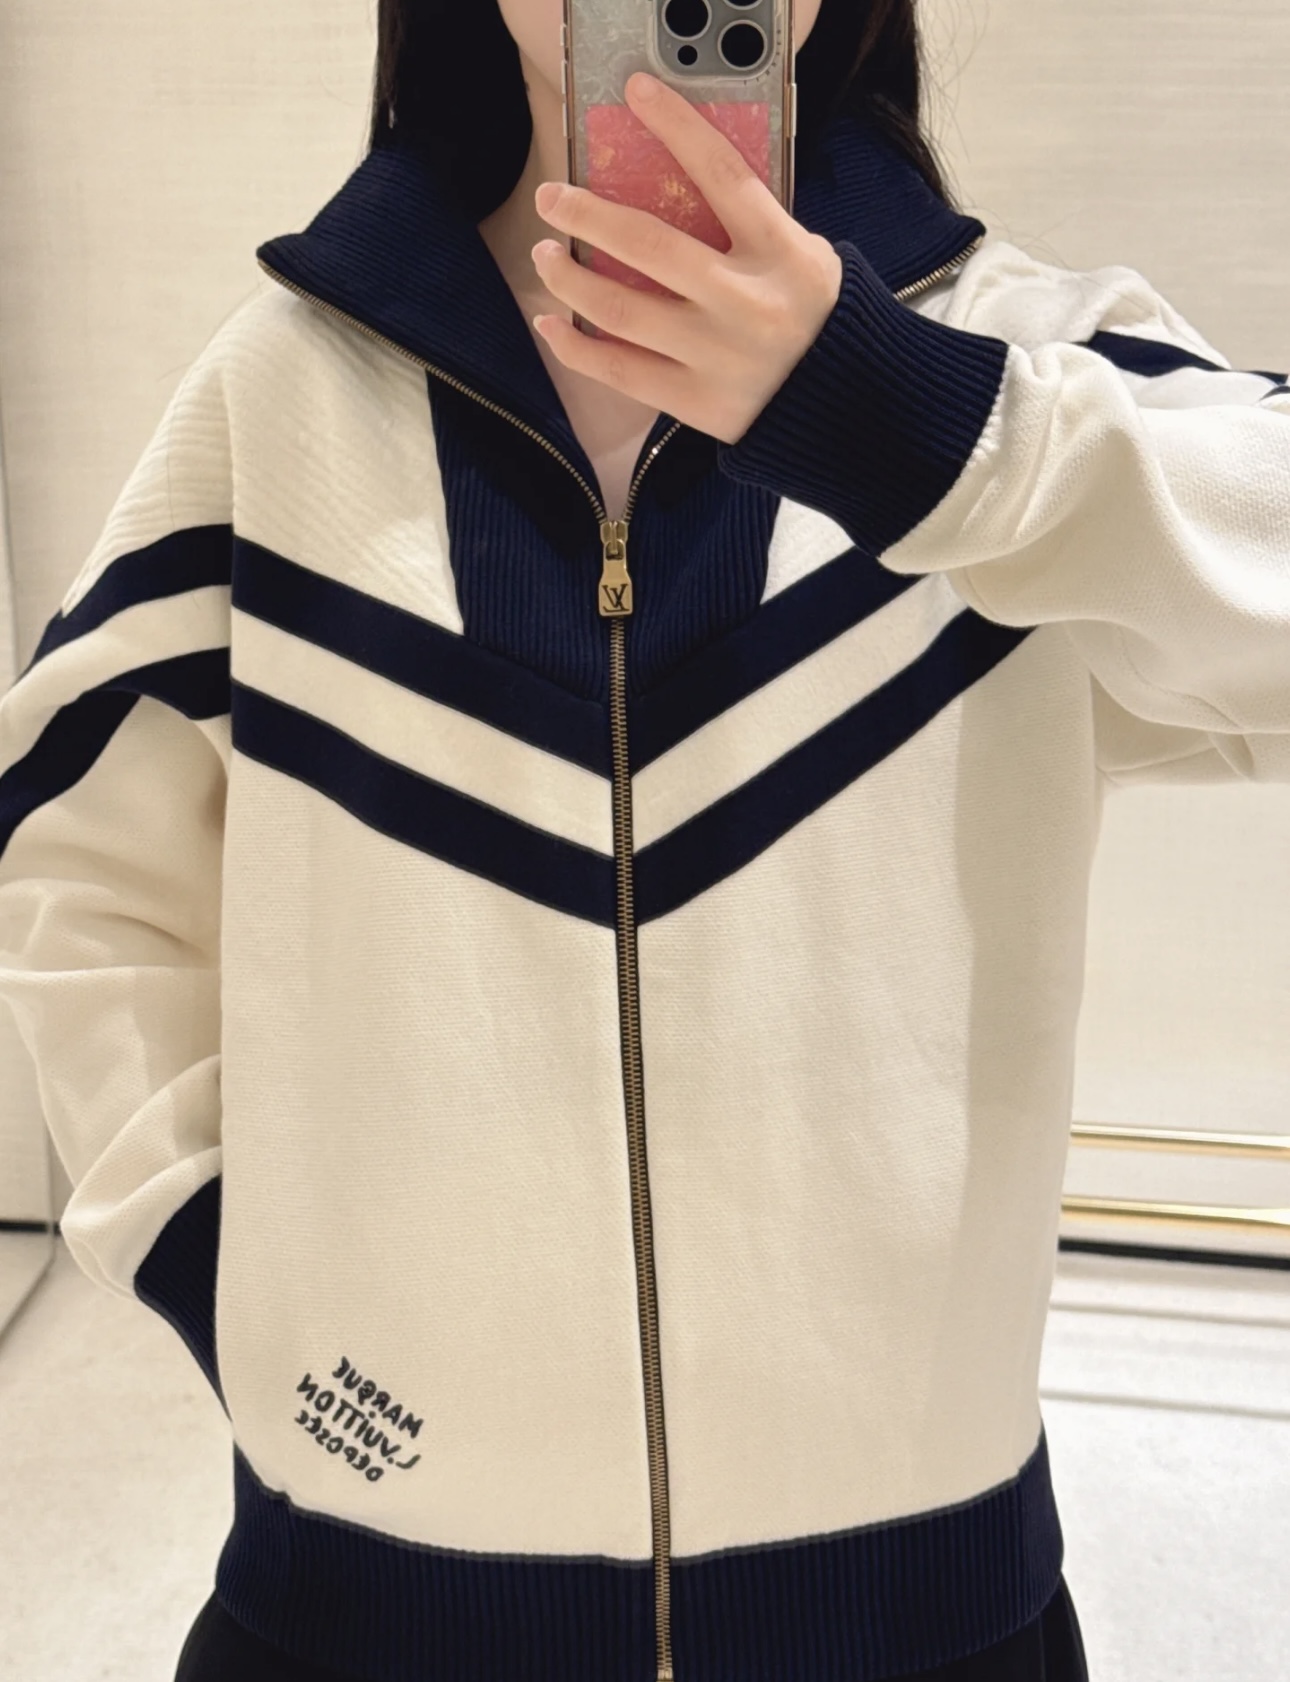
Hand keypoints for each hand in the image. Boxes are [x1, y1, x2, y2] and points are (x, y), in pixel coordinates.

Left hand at [530, 71, 842, 447]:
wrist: (845, 405)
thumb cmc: (816, 319)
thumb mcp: (805, 258)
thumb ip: (751, 226)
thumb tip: (674, 187)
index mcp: (780, 253)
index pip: (722, 174)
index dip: (677, 126)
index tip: (636, 92)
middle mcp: (746, 303)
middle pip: (649, 245)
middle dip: (586, 214)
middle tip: (550, 197)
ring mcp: (718, 356)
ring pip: (620, 310)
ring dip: (568, 278)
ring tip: (545, 257)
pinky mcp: (697, 402)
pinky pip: (619, 372)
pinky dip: (574, 348)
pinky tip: (549, 323)